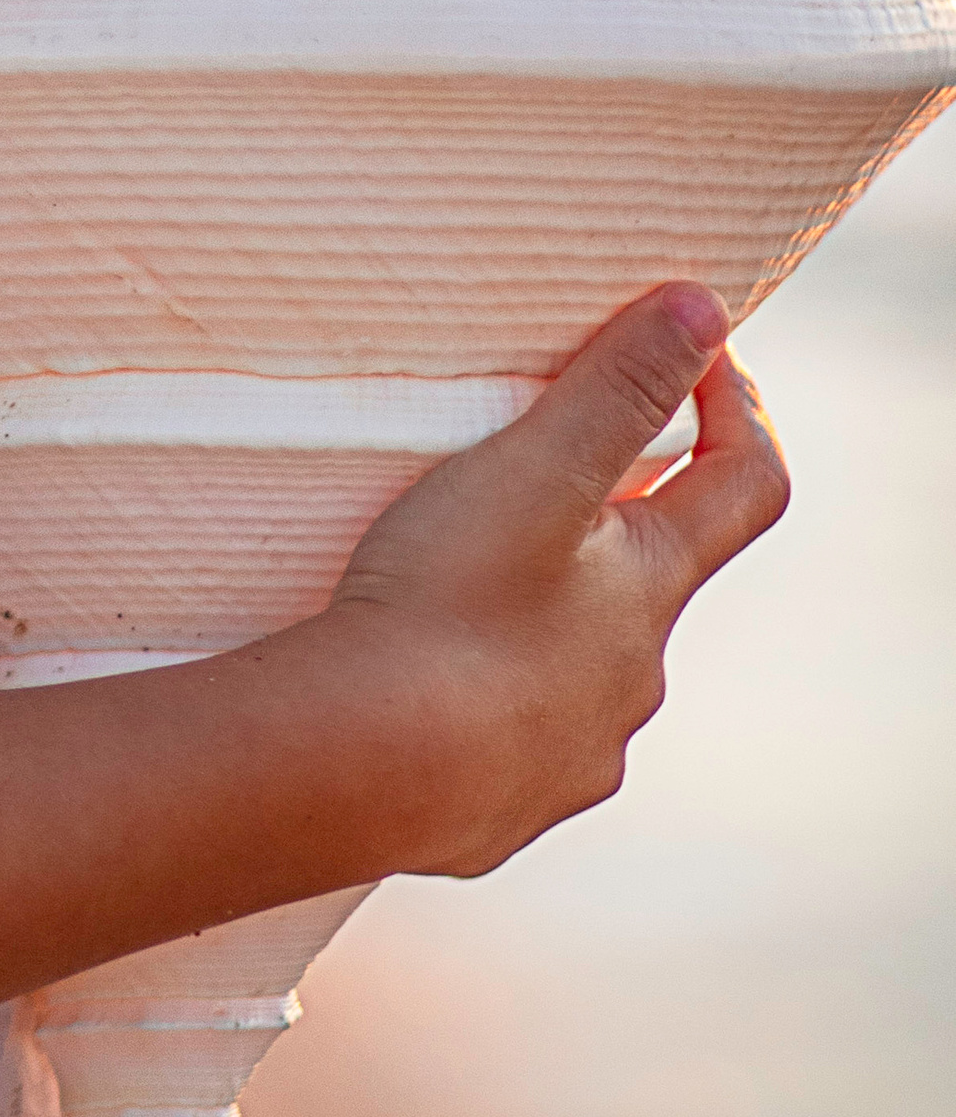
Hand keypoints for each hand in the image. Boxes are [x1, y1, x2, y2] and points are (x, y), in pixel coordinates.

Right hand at [321, 282, 789, 879]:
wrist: (368, 770)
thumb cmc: (450, 607)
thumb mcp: (536, 470)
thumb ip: (618, 387)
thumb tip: (704, 310)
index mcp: (651, 586)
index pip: (747, 485)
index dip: (734, 407)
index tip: (694, 352)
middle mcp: (634, 677)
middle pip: (651, 576)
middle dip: (611, 514)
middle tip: (530, 465)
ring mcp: (573, 751)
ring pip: (580, 664)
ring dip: (544, 615)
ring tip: (456, 578)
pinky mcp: (505, 806)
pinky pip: (511, 739)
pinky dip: (484, 699)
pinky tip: (423, 684)